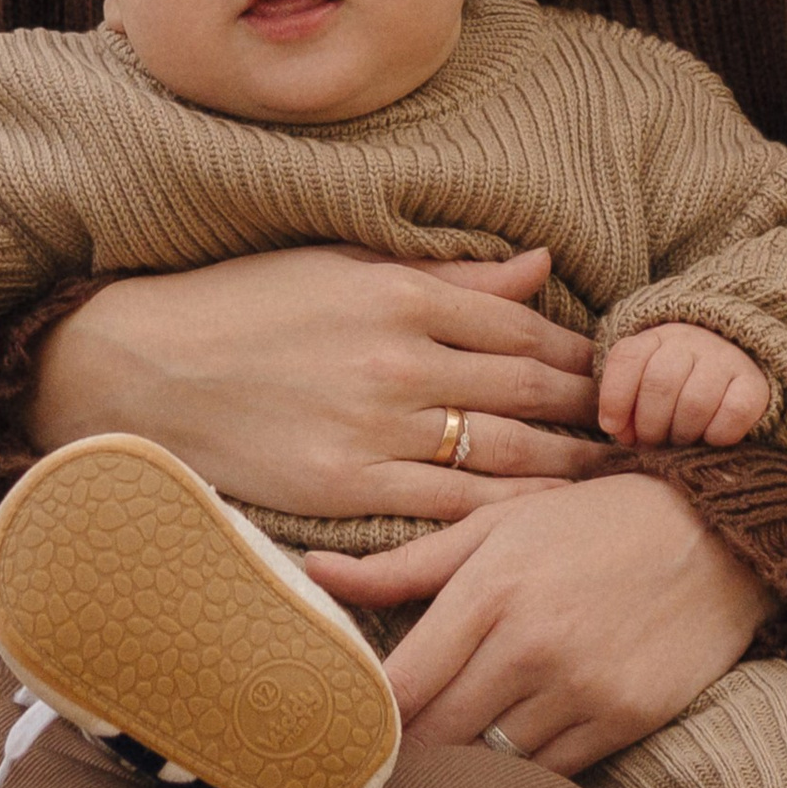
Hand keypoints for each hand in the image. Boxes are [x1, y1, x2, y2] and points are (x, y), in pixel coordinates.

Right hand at [28, 245, 620, 518]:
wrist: (144, 368)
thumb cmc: (243, 305)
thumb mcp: (343, 263)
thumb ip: (448, 272)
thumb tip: (539, 264)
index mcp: (403, 291)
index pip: (525, 324)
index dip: (582, 350)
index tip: (619, 368)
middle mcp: (402, 358)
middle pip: (532, 388)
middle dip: (593, 410)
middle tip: (642, 428)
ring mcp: (378, 426)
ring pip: (506, 451)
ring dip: (568, 466)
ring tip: (613, 478)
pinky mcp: (349, 485)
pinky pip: (450, 506)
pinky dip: (506, 515)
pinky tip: (543, 524)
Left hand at [307, 473, 767, 773]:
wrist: (719, 533)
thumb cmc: (592, 522)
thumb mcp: (497, 525)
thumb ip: (403, 563)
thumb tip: (310, 570)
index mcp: (489, 590)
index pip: (400, 685)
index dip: (364, 718)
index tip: (342, 728)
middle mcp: (531, 645)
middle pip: (437, 734)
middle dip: (404, 750)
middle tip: (379, 757)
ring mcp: (582, 688)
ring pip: (492, 761)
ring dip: (463, 765)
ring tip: (442, 758)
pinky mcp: (625, 720)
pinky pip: (550, 773)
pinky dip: (522, 773)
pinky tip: (508, 758)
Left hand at [598, 320, 769, 448]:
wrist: (733, 373)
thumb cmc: (676, 390)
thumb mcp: (642, 385)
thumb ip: (622, 403)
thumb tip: (618, 430)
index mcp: (656, 338)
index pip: (628, 357)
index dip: (615, 398)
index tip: (613, 428)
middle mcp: (691, 341)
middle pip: (660, 383)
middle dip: (649, 425)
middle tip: (652, 442)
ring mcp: (726, 359)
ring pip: (695, 402)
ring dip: (681, 434)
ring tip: (679, 441)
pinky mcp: (755, 385)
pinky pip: (733, 414)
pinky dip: (717, 435)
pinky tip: (709, 438)